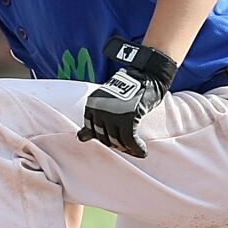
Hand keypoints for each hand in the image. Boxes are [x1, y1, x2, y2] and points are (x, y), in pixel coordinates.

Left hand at [76, 39, 178, 158]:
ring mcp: (112, 113)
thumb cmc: (129, 90)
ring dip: (128, 149)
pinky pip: (130, 140)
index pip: (92, 131)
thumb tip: (80, 138)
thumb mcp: (107, 103)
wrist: (147, 76)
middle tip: (129, 147)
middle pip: (104, 138)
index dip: (105, 139)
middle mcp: (99, 109)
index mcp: (91, 104)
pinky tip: (142, 151)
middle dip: (117, 145)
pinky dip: (137, 148)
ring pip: (117, 141)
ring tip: (137, 150)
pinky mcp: (128, 117)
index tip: (116, 141)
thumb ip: (95, 120)